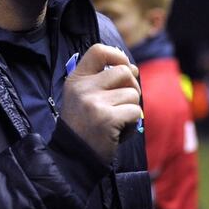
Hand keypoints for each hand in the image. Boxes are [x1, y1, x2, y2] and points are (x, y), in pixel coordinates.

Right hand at [60, 44, 141, 162]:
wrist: (73, 158)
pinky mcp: (106, 118)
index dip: (118, 56)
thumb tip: (132, 67)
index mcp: (76, 80)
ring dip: (131, 108)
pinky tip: (118, 131)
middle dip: (132, 86)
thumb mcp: (85, 97)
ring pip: (132, 94)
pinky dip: (132, 122)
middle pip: (124, 72)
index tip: (124, 68)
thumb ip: (103, 80)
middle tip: (125, 103)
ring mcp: (93, 103)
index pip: (99, 50)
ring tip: (116, 121)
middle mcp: (83, 88)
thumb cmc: (85, 126)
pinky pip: (135, 111)